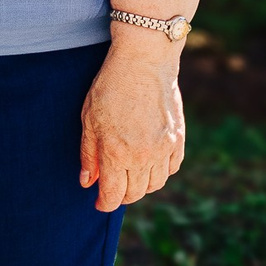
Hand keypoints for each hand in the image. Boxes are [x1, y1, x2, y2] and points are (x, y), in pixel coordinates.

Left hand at [79, 33, 186, 211]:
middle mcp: (143, 156)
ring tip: (129, 175)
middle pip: (135, 194)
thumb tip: (87, 182)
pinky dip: (161, 172)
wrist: (144, 62)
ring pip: (155, 184)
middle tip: (112, 188)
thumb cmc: (110, 86)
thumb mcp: (89, 118)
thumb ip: (88, 153)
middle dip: (121, 196)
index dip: (104, 204)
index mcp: (116, 153)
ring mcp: (164, 149)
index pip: (113, 195)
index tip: (99, 203)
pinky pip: (172, 169)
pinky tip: (149, 163)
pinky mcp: (178, 139)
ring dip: (141, 186)